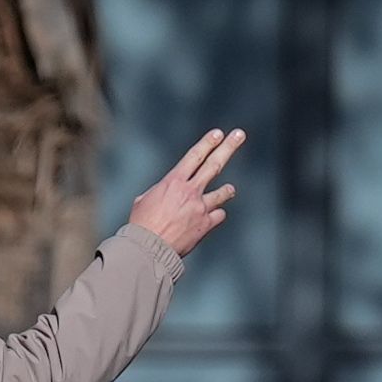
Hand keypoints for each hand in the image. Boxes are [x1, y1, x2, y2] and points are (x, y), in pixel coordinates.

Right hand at [126, 126, 246, 258]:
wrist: (149, 248)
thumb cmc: (142, 224)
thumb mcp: (145, 200)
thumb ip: (161, 192)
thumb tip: (165, 193)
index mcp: (173, 181)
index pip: (195, 156)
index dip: (208, 143)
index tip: (218, 133)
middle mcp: (190, 191)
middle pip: (214, 164)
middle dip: (228, 147)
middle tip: (239, 134)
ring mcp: (200, 207)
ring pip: (223, 193)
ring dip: (227, 190)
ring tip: (230, 189)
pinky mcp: (206, 224)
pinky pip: (218, 215)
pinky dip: (216, 215)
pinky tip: (211, 217)